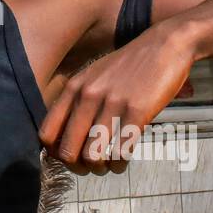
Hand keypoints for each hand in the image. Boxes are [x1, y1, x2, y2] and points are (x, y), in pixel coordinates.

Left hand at [40, 23, 195, 174]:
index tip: (69, 158)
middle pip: (68, 151)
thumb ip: (77, 101)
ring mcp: (112, 104)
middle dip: (78, 167)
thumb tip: (66, 137)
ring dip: (100, 168)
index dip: (55, 154)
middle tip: (90, 168)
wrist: (165, 44)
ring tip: (109, 166)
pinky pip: (121, 151)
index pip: (47, 133)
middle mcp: (88, 96)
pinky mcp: (138, 111)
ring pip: (93, 155)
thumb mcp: (93, 76)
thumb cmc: (130, 65)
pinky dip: (119, 164)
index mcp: (74, 88)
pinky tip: (123, 162)